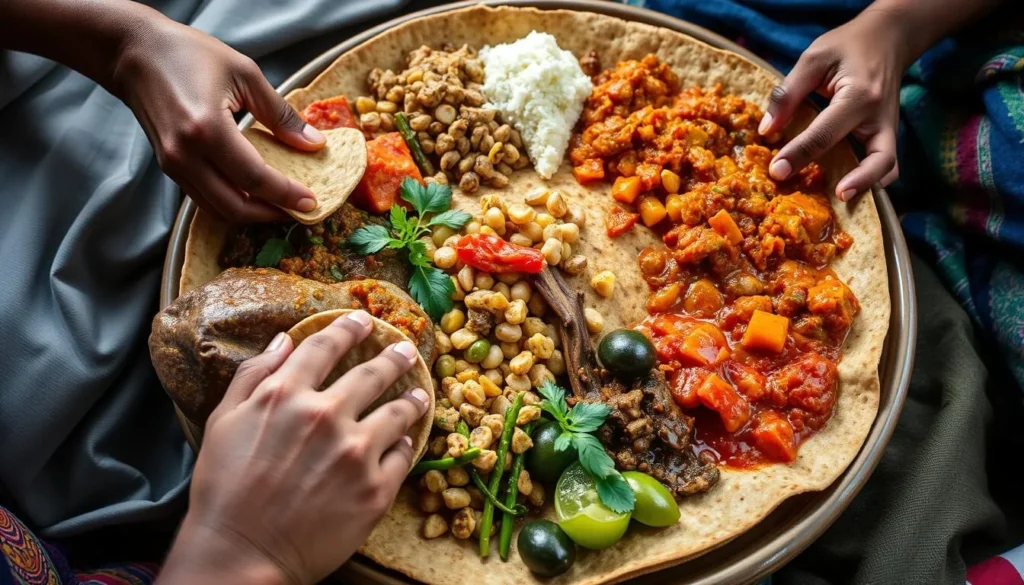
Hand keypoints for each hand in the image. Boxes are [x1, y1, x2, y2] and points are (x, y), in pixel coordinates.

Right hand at [112, 16, 325, 221]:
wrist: (134, 53)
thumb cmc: (188, 54)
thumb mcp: (245, 74)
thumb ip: (280, 114)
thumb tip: (313, 144)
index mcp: (206, 129)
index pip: (254, 178)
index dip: (286, 194)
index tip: (311, 202)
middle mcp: (185, 155)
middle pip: (235, 206)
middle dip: (272, 214)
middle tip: (300, 209)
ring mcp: (173, 164)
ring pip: (218, 209)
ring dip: (252, 214)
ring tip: (281, 205)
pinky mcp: (168, 166)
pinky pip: (204, 198)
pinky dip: (232, 203)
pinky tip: (254, 194)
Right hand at [156, 310, 430, 584]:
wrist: (241, 554)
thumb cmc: (225, 490)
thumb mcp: (223, 422)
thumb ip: (253, 376)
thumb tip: (283, 341)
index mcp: (286, 394)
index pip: (326, 346)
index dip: (348, 328)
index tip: (363, 320)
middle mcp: (326, 415)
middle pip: (372, 373)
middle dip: (393, 357)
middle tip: (406, 350)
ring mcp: (355, 452)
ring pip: (398, 412)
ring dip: (412, 399)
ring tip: (420, 396)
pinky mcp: (376, 489)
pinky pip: (402, 457)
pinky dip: (405, 446)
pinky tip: (405, 443)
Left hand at [757, 6, 908, 200]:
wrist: (887, 38)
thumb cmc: (847, 46)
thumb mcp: (813, 58)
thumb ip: (788, 93)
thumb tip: (766, 129)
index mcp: (860, 96)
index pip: (826, 133)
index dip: (799, 154)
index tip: (777, 171)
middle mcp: (880, 117)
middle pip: (876, 160)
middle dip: (852, 182)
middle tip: (824, 197)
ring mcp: (889, 129)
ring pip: (887, 168)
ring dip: (867, 188)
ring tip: (838, 201)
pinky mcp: (887, 135)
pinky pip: (885, 165)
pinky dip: (871, 181)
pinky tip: (846, 190)